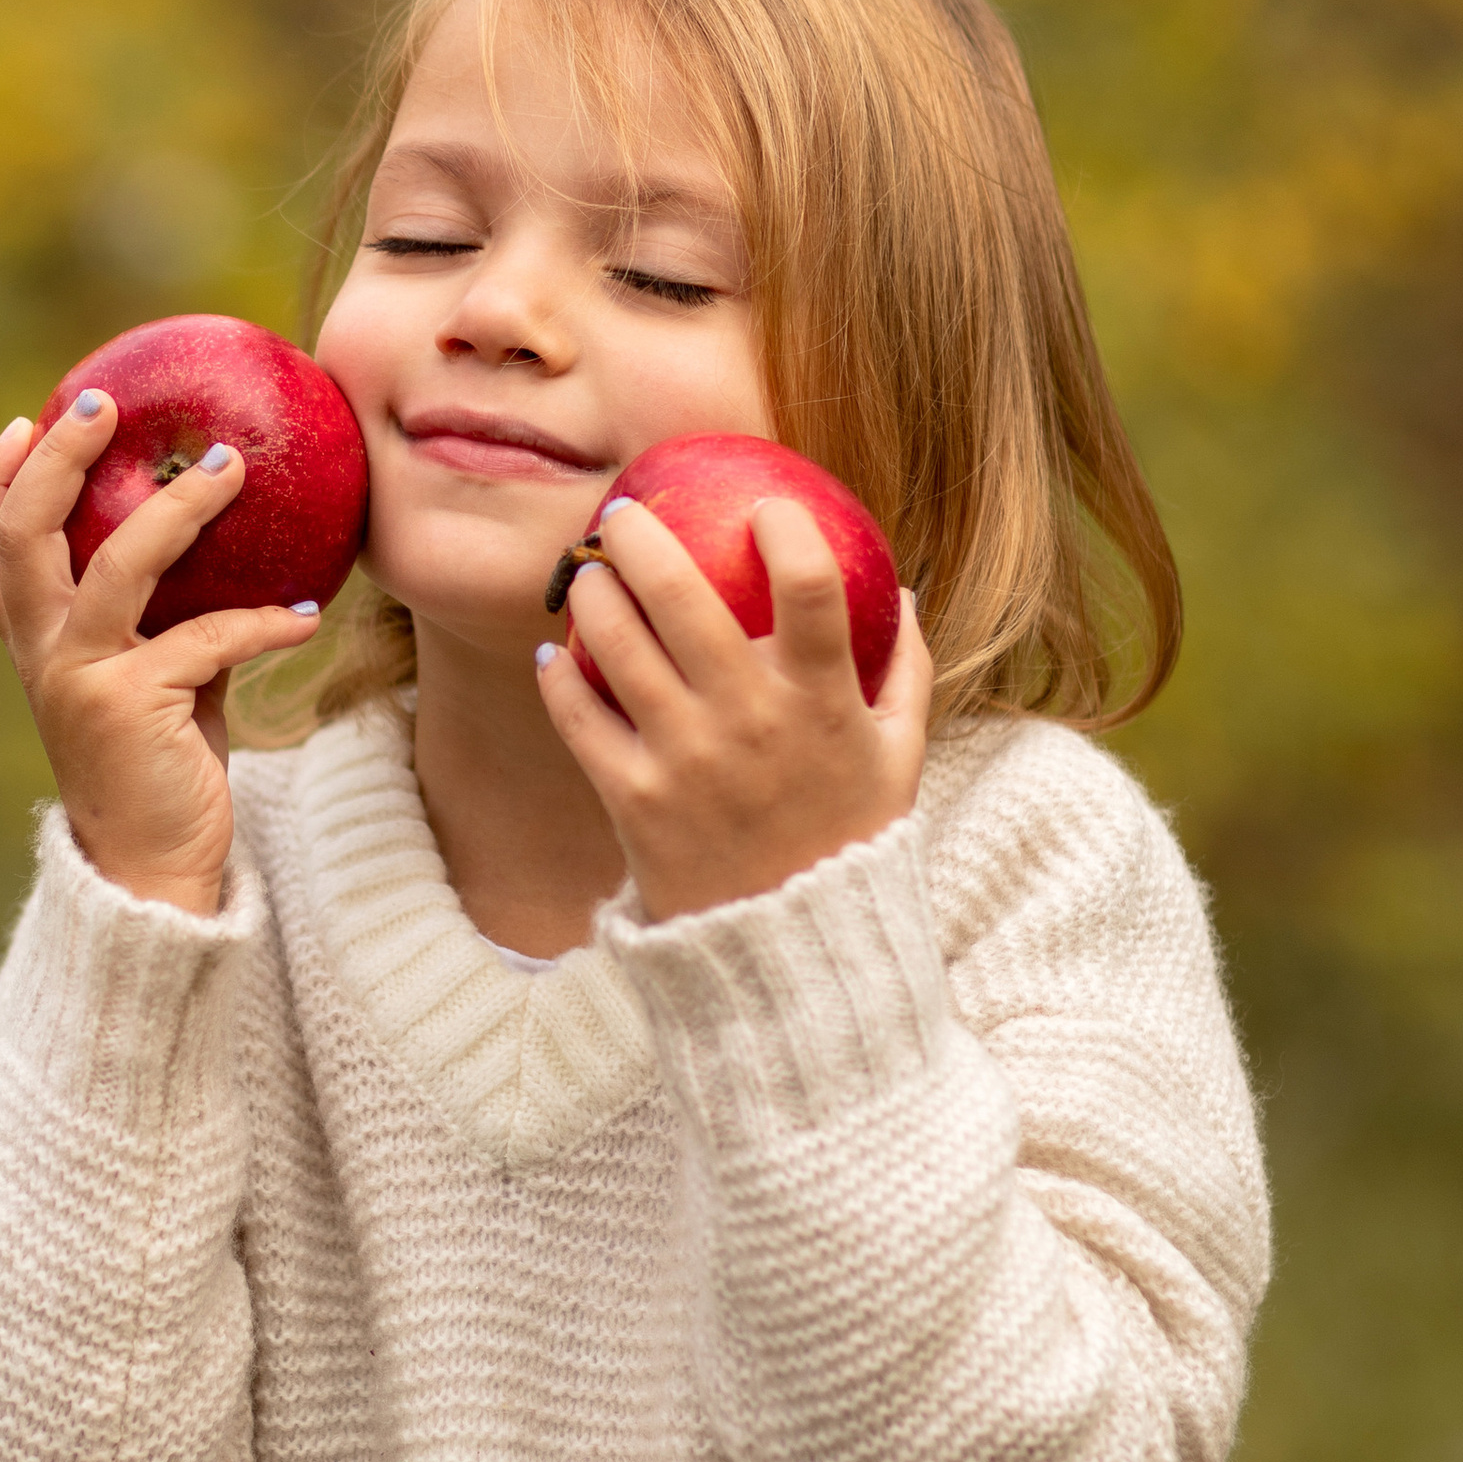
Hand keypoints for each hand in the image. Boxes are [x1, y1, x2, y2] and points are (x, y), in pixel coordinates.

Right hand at [0, 400, 322, 915]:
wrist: (156, 870)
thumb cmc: (163, 764)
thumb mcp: (155, 676)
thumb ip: (169, 612)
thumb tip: (232, 534)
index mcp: (33, 642)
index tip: (24, 421)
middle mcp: (40, 653)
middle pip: (19, 534)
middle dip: (56, 459)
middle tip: (102, 403)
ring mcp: (79, 678)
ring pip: (117, 565)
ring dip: (180, 508)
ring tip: (232, 466)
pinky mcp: (131, 707)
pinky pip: (208, 638)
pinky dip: (263, 623)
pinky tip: (304, 617)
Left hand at [535, 494, 932, 923]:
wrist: (795, 956)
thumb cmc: (851, 840)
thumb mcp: (900, 758)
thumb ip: (905, 669)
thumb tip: (902, 585)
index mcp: (824, 702)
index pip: (812, 588)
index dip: (786, 531)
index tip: (762, 505)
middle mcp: (752, 721)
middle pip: (683, 598)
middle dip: (641, 537)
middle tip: (623, 514)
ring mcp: (687, 759)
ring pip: (618, 647)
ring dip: (591, 594)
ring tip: (584, 575)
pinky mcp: (633, 800)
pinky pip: (580, 719)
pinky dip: (561, 678)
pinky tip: (556, 654)